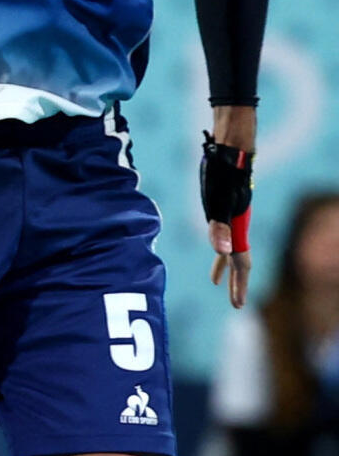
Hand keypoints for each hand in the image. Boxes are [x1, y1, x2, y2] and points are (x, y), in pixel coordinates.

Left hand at [205, 107, 256, 308]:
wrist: (230, 150)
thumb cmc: (222, 174)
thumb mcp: (217, 201)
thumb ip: (219, 226)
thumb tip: (221, 252)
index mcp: (237, 229)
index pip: (241, 263)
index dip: (239, 284)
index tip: (237, 305)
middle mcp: (238, 225)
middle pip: (239, 260)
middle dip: (236, 282)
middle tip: (236, 303)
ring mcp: (232, 217)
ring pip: (231, 248)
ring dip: (225, 266)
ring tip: (217, 281)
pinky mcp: (224, 207)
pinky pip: (223, 235)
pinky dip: (219, 245)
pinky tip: (214, 246)